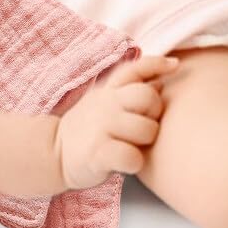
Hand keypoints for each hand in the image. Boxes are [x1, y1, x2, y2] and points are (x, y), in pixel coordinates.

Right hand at [55, 54, 178, 190]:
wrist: (54, 151)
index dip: (156, 64)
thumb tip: (161, 81)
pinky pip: (132, 157)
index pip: (134, 69)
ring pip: (146, 129)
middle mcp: (106, 105)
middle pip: (148, 97)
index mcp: (109, 91)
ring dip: (146, 141)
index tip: (174, 66)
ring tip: (133, 146)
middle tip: (145, 125)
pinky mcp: (98, 154)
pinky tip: (126, 163)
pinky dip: (135, 162)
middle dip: (155, 112)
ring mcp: (101, 128)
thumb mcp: (104, 101)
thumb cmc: (89, 128)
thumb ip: (129, 91)